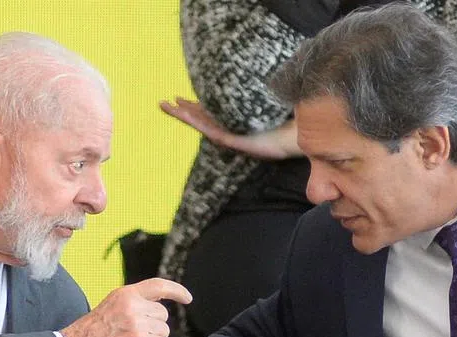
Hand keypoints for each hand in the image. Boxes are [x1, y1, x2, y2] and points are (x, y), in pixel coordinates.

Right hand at [61, 278, 191, 336]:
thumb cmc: (94, 332)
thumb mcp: (113, 306)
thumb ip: (134, 303)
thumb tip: (158, 309)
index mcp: (125, 294)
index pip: (158, 285)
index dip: (176, 291)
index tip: (187, 298)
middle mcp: (132, 305)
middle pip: (163, 315)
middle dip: (155, 327)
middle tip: (136, 335)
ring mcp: (135, 322)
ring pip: (163, 332)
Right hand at [160, 98, 299, 160]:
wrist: (294, 135)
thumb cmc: (281, 121)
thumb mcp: (263, 104)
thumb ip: (253, 94)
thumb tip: (251, 75)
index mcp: (233, 121)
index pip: (208, 112)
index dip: (192, 106)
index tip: (178, 98)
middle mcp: (229, 129)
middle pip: (199, 119)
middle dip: (181, 111)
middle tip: (162, 103)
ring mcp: (231, 136)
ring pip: (202, 125)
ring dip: (185, 116)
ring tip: (169, 107)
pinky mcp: (236, 142)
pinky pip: (213, 131)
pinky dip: (199, 123)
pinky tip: (188, 115)